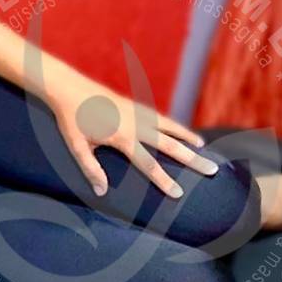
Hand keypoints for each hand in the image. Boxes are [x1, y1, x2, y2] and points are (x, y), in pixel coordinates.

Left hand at [46, 67, 218, 198]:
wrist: (69, 87)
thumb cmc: (70, 119)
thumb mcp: (76, 146)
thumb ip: (90, 168)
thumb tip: (102, 191)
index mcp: (122, 137)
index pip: (148, 164)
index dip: (164, 180)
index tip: (179, 194)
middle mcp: (135, 124)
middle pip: (170, 145)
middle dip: (192, 159)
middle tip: (212, 170)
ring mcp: (136, 111)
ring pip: (169, 125)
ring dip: (187, 136)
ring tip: (203, 146)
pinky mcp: (133, 103)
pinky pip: (159, 116)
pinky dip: (172, 123)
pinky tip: (178, 129)